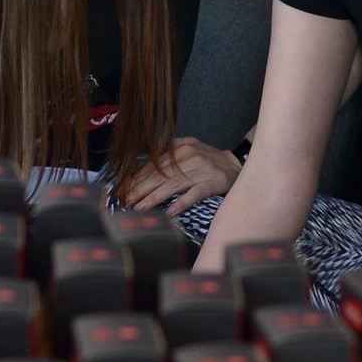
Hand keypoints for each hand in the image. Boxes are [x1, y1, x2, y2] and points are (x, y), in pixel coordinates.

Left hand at [120, 137, 240, 213]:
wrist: (238, 164)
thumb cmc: (210, 160)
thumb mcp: (189, 148)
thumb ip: (169, 153)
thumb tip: (144, 166)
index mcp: (181, 149)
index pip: (153, 165)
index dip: (137, 178)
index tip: (124, 189)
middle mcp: (188, 158)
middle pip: (158, 176)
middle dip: (139, 189)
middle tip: (125, 201)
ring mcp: (200, 171)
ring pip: (171, 186)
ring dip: (152, 198)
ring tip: (139, 208)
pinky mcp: (210, 184)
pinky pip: (193, 195)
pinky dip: (180, 203)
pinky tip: (169, 212)